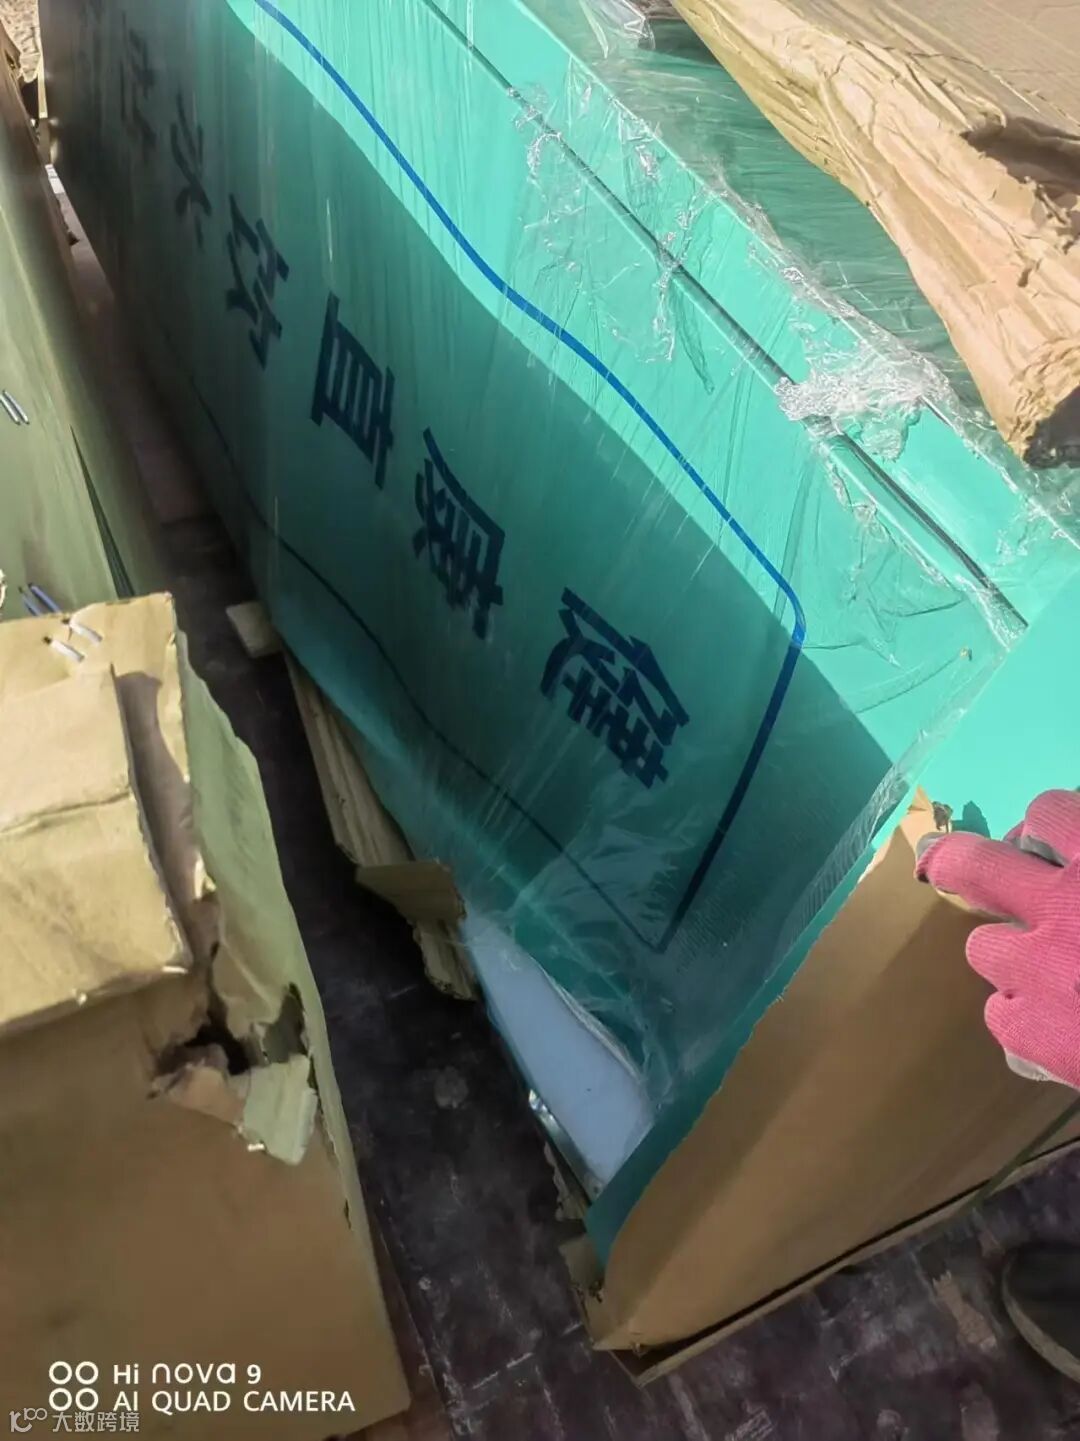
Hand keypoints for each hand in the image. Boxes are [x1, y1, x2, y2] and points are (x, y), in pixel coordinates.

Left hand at [916, 790, 1079, 1089]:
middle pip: (974, 865)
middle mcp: (1061, 905)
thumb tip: (1075, 857)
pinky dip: (1026, 1018)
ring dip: (1010, 954)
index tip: (1050, 841)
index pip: (1047, 812)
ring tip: (1048, 973)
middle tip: (950, 866)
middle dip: (959, 862)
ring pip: (985, 946)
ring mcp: (1038, 970)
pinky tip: (1059, 1029)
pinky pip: (1001, 1013)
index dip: (1047, 826)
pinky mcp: (1032, 1033)